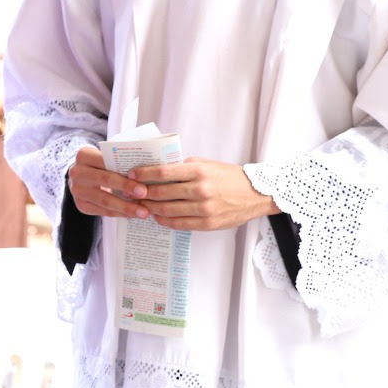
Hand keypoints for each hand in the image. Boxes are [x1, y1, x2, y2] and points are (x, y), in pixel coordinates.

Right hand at [67, 145, 152, 219]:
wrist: (84, 176)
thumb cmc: (102, 164)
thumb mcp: (106, 157)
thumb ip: (120, 162)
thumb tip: (146, 174)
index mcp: (84, 155)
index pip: (106, 162)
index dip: (124, 172)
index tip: (143, 183)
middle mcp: (76, 172)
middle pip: (105, 180)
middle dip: (127, 188)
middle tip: (144, 195)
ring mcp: (76, 190)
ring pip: (104, 200)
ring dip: (126, 207)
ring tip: (143, 212)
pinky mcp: (80, 205)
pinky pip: (103, 211)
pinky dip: (119, 214)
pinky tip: (133, 215)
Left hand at [131, 157, 277, 230]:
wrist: (256, 194)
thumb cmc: (228, 177)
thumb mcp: (206, 164)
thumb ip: (183, 167)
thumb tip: (156, 169)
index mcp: (198, 171)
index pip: (163, 172)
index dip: (143, 174)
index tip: (131, 174)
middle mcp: (200, 190)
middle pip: (161, 193)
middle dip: (142, 193)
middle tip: (130, 191)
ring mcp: (204, 209)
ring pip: (167, 210)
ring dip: (150, 208)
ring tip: (141, 204)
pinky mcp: (208, 224)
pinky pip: (179, 224)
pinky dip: (164, 220)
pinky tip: (157, 216)